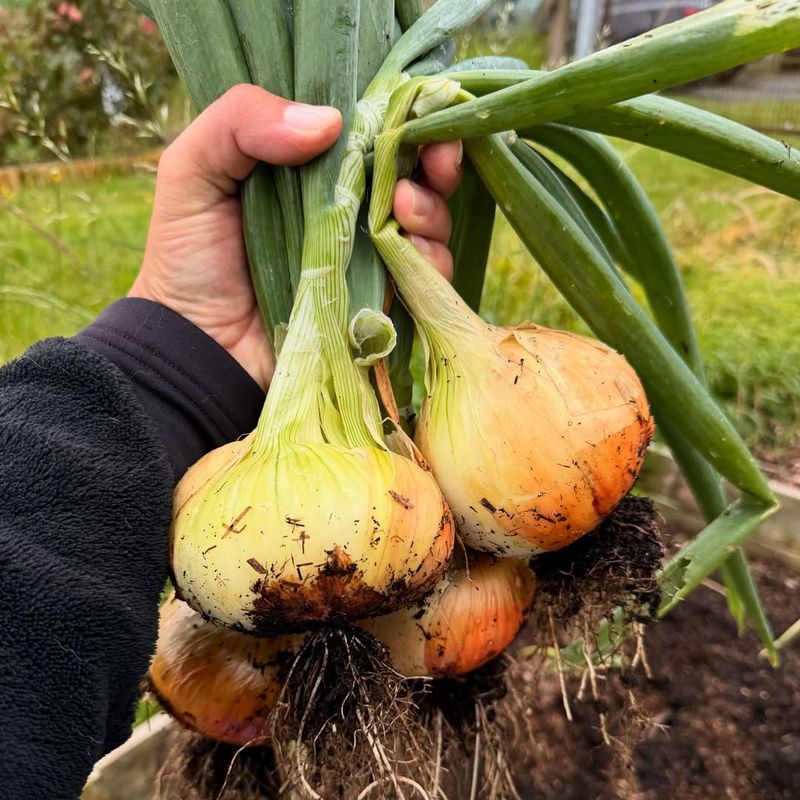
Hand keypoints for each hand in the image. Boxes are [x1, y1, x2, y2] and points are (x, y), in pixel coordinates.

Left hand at [129, 84, 461, 390]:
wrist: (199, 349)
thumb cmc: (189, 259)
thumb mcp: (192, 171)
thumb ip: (241, 122)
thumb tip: (331, 122)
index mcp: (311, 169)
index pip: (372, 131)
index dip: (404, 119)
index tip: (416, 120)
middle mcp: (348, 209)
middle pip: (415, 173)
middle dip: (435, 163)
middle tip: (431, 165)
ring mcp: (368, 258)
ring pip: (429, 224)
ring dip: (432, 211)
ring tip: (404, 211)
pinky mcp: (379, 304)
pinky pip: (425, 280)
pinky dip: (432, 263)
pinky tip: (411, 254)